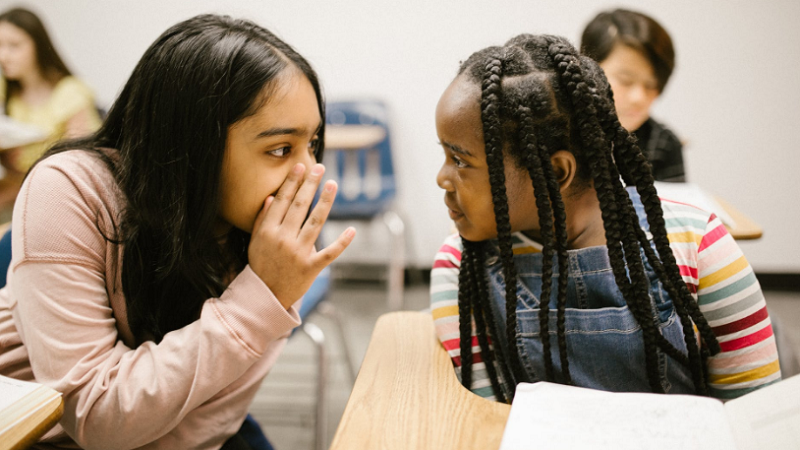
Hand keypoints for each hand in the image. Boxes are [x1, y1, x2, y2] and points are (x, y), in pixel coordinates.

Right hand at [248, 163, 354, 308]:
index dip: (292, 182)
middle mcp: (283, 239)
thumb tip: (272, 197)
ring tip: (333, 184)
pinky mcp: (311, 268)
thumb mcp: (255, 241)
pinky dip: (342, 242)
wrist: (266, 296)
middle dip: (310, 185)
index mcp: (267, 231)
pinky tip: (351, 230)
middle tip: (320, 167)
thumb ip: (262, 219)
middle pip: (299, 206)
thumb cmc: (261, 265)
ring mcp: (298, 254)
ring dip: (325, 202)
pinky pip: (329, 253)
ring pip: (315, 222)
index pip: (282, 201)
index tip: (300, 166)